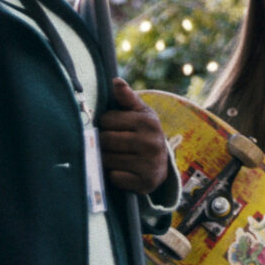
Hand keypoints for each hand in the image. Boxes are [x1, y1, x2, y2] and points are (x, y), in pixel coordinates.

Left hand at [98, 78, 167, 194]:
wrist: (161, 162)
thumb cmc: (143, 132)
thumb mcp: (139, 113)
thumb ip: (126, 97)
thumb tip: (116, 81)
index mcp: (148, 122)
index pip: (107, 120)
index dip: (106, 124)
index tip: (114, 128)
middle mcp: (151, 142)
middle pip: (106, 140)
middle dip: (104, 142)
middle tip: (112, 144)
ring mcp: (149, 164)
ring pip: (108, 159)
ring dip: (106, 159)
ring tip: (116, 156)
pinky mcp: (146, 182)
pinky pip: (115, 177)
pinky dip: (114, 176)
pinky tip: (123, 171)